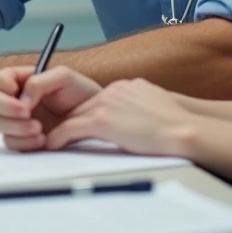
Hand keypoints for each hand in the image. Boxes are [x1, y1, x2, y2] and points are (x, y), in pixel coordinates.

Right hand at [0, 66, 100, 151]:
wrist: (96, 118)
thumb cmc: (81, 93)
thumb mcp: (65, 77)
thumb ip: (40, 81)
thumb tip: (22, 99)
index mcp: (23, 80)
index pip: (0, 79)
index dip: (3, 85)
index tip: (15, 90)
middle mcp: (17, 100)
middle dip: (8, 108)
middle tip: (27, 112)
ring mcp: (19, 121)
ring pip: (0, 124)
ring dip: (17, 127)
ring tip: (39, 128)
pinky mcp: (25, 140)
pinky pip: (12, 143)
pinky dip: (24, 143)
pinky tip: (42, 140)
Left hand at [43, 78, 196, 155]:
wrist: (183, 129)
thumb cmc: (178, 126)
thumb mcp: (157, 107)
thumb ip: (141, 107)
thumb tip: (137, 118)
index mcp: (127, 86)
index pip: (99, 100)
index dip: (86, 115)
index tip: (77, 125)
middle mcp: (114, 89)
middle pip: (83, 106)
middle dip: (70, 121)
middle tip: (55, 134)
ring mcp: (107, 103)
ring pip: (74, 115)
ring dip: (60, 130)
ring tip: (48, 141)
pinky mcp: (103, 119)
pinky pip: (71, 128)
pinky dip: (58, 138)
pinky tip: (51, 146)